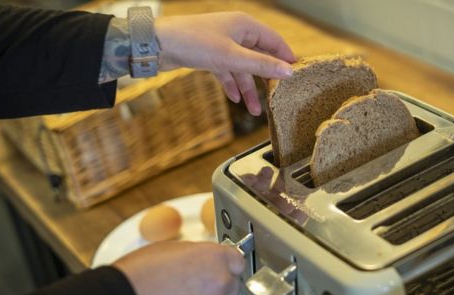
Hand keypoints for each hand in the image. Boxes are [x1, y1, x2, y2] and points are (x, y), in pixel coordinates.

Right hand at [113, 241, 243, 294]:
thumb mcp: (174, 248)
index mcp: (215, 255)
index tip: (222, 269)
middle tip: (196, 287)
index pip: (238, 261)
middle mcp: (220, 279)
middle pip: (232, 285)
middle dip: (218, 286)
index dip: (228, 265)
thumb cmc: (142, 270)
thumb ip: (198, 253)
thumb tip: (205, 258)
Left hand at [155, 11, 295, 115]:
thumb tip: (288, 72)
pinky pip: (226, 71)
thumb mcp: (231, 57)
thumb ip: (261, 65)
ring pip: (241, 68)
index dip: (286, 57)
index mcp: (245, 25)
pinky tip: (235, 99)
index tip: (297, 75)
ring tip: (255, 111)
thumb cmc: (193, 42)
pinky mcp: (208, 55)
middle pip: (258, 57)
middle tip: (277, 98)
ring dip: (247, 89)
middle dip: (266, 79)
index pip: (274, 41)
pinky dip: (231, 84)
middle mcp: (235, 32)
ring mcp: (221, 44)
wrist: (156, 44)